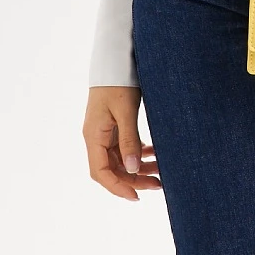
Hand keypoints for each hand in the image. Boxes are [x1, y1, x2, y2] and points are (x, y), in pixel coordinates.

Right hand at [83, 86, 161, 200]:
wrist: (116, 58)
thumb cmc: (119, 81)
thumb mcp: (126, 110)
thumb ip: (130, 139)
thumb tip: (133, 170)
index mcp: (93, 136)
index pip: (100, 172)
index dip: (118, 187)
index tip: (137, 196)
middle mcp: (96, 137)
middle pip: (111, 169)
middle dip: (133, 180)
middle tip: (158, 185)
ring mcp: (104, 131)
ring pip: (120, 159)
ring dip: (138, 167)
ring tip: (161, 171)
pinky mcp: (114, 125)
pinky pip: (124, 147)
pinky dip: (139, 152)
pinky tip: (154, 153)